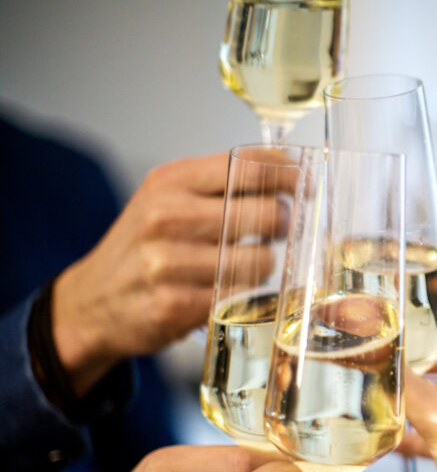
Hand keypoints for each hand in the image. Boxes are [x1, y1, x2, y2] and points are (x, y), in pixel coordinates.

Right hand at [51, 152, 283, 394]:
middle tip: (277, 232)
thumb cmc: (144, 246)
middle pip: (266, 213)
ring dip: (264, 266)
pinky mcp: (175, 305)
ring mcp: (168, 263)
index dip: (289, 176)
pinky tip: (229, 292)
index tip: (307, 186)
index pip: (248, 166)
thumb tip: (289, 169)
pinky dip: (245, 297)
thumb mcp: (171, 197)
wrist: (94, 300)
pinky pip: (240, 298)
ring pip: (260, 261)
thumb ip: (223, 181)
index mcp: (170, 182)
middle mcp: (167, 216)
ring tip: (244, 266)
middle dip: (283, 225)